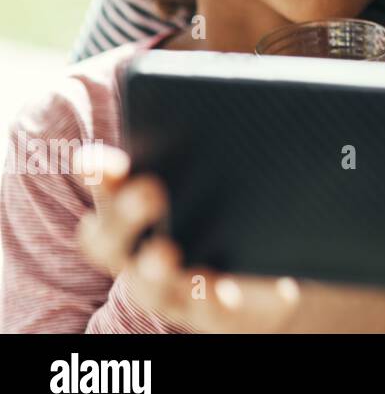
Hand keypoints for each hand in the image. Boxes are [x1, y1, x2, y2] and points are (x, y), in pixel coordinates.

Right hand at [77, 146, 384, 331]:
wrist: (278, 269)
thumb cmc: (241, 206)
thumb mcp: (235, 165)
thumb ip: (236, 127)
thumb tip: (257, 78)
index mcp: (139, 208)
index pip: (105, 188)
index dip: (98, 174)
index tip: (100, 157)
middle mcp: (142, 252)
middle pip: (109, 240)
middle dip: (123, 215)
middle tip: (151, 189)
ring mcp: (174, 289)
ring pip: (147, 287)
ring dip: (153, 269)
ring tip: (168, 252)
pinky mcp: (215, 315)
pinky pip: (208, 315)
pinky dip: (215, 300)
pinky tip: (224, 285)